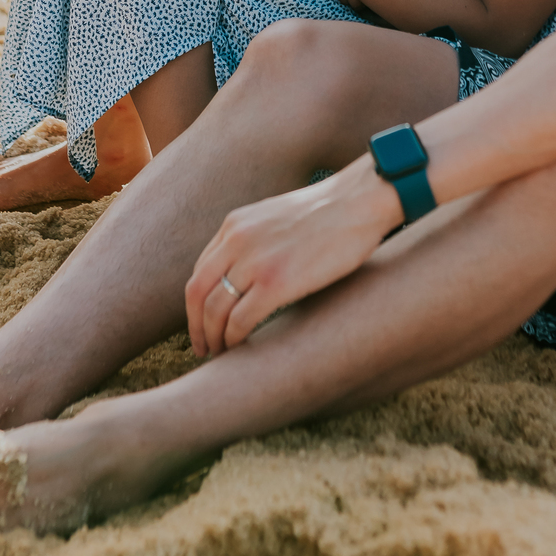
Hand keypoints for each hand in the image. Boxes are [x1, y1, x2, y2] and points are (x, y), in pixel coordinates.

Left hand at [185, 157, 401, 354]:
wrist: (359, 202)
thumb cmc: (329, 213)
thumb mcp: (276, 218)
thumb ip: (255, 240)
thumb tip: (248, 273)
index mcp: (235, 224)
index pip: (200, 271)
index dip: (197, 303)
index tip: (204, 322)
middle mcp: (237, 240)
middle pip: (198, 293)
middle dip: (197, 326)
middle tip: (203, 348)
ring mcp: (255, 261)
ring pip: (215, 310)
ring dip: (214, 338)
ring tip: (222, 354)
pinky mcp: (276, 282)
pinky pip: (240, 321)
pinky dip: (235, 340)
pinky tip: (241, 348)